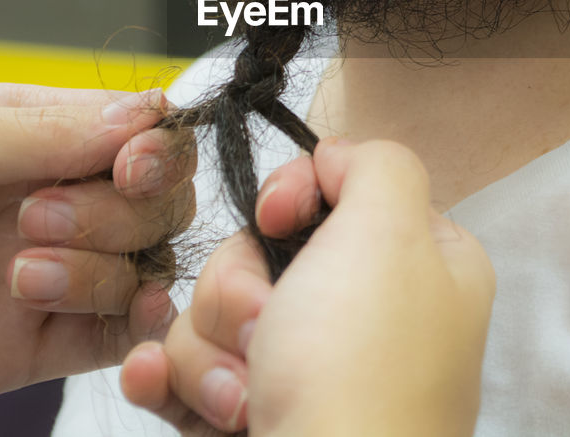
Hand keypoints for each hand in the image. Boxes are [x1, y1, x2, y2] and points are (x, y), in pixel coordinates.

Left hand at [0, 83, 194, 421]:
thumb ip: (35, 135)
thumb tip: (143, 118)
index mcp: (25, 133)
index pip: (137, 129)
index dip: (154, 148)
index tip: (132, 168)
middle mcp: (47, 197)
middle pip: (155, 199)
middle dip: (120, 211)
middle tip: (36, 219)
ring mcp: (44, 271)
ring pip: (142, 265)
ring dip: (101, 269)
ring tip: (20, 274)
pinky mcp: (30, 344)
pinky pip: (115, 335)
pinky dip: (130, 328)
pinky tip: (92, 317)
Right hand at [121, 137, 494, 436]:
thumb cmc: (361, 372)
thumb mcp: (390, 230)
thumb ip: (375, 163)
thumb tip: (336, 159)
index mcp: (417, 264)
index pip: (335, 188)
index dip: (293, 195)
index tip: (278, 218)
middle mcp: (364, 314)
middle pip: (257, 251)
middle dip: (240, 288)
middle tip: (267, 330)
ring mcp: (307, 371)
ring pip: (214, 312)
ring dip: (209, 351)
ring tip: (241, 397)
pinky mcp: (254, 416)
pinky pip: (185, 372)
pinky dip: (167, 380)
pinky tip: (152, 385)